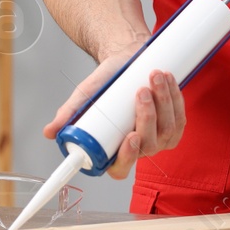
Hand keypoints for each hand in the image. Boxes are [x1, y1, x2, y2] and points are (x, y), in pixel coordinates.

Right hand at [42, 48, 185, 179]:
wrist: (126, 62)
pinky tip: (168, 81)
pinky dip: (175, 98)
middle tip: (140, 92)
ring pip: (167, 129)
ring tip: (154, 77)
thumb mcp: (85, 97)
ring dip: (164, 102)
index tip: (130, 135)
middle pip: (149, 145)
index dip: (128, 156)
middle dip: (148, 117)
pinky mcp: (175, 125)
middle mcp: (139, 149)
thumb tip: (49, 132)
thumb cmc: (106, 84)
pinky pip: (180, 118)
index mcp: (114, 152)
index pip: (121, 168)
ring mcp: (160, 139)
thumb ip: (68, 115)